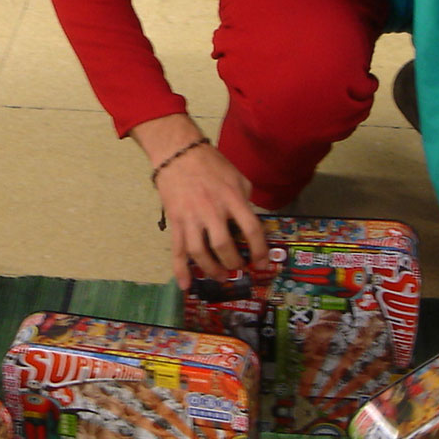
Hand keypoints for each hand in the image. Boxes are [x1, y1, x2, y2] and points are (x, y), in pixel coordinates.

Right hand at [132, 114, 270, 289]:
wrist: (178, 153)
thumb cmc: (212, 164)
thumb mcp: (238, 178)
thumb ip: (245, 201)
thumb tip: (250, 224)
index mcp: (232, 198)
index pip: (250, 229)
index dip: (259, 250)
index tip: (263, 263)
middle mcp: (212, 210)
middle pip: (224, 246)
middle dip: (233, 263)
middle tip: (238, 268)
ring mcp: (191, 217)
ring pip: (200, 253)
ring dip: (211, 270)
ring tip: (220, 276)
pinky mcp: (175, 221)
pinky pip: (177, 250)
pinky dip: (180, 270)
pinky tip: (186, 285)